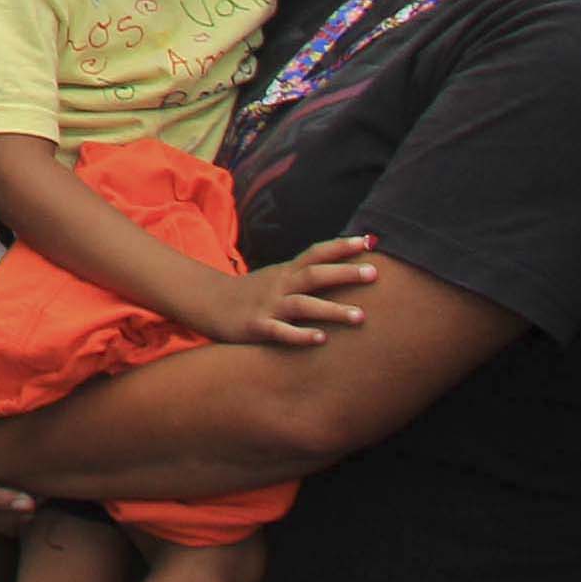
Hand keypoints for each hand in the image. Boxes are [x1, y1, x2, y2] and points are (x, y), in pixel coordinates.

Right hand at [194, 233, 377, 347]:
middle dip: (344, 273)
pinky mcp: (256, 326)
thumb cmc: (251, 293)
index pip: (317, 253)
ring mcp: (268, 305)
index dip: (342, 246)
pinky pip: (280, 331)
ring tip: (360, 316)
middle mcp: (280, 285)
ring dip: (332, 309)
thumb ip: (305, 275)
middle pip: (314, 275)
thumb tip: (342, 271)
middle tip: (374, 273)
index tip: (370, 241)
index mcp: (286, 271)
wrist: (206, 303)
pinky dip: (301, 335)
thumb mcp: (277, 278)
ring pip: (302, 304)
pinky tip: (321, 339)